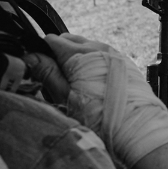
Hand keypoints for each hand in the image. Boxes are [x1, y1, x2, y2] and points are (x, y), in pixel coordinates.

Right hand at [24, 33, 167, 168]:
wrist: (136, 128)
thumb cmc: (99, 116)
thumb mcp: (66, 97)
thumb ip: (48, 73)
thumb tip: (31, 56)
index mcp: (79, 54)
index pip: (52, 40)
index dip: (42, 51)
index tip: (39, 65)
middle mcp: (98, 47)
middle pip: (70, 41)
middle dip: (59, 54)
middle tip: (55, 76)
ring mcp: (114, 53)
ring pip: (87, 47)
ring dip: (77, 58)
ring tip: (75, 82)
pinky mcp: (125, 62)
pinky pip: (103, 55)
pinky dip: (93, 63)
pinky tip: (92, 83)